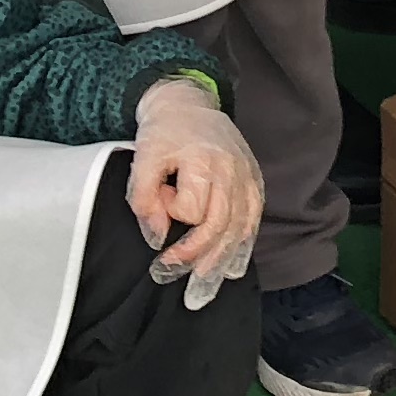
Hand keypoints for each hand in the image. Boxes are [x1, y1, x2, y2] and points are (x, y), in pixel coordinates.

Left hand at [127, 79, 261, 310]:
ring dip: (220, 263)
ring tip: (201, 291)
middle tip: (168, 276)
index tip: (155, 205)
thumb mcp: (142, 158)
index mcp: (204, 161)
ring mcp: (247, 177)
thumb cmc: (164, 132)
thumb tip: (158, 238)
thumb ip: (144, 198)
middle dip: (195, 258)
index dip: (169, 214)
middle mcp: (232, 171)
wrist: (189, 104)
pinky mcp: (253, 180)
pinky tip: (232, 268)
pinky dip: (242, 246)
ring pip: (239, 229)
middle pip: (220, 226)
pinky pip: (253, 220)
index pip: (191, 209)